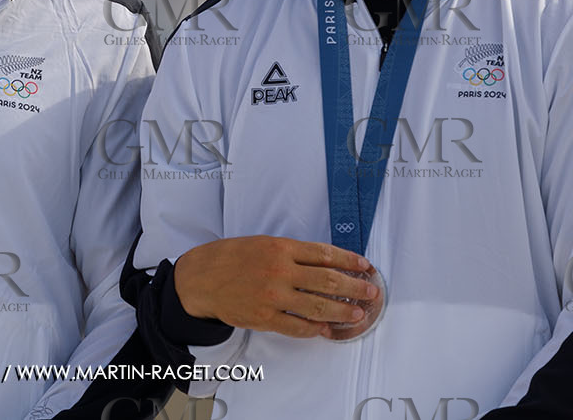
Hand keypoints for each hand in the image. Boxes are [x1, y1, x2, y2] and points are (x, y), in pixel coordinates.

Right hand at [173, 235, 377, 338]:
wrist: (201, 278)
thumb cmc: (231, 258)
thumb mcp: (262, 243)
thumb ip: (292, 253)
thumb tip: (325, 263)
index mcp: (280, 248)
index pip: (324, 254)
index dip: (349, 261)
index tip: (365, 266)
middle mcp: (279, 271)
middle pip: (328, 281)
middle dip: (355, 288)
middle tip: (371, 292)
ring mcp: (273, 296)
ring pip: (318, 307)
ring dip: (342, 312)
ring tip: (357, 314)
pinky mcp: (265, 318)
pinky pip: (298, 327)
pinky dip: (315, 329)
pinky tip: (326, 329)